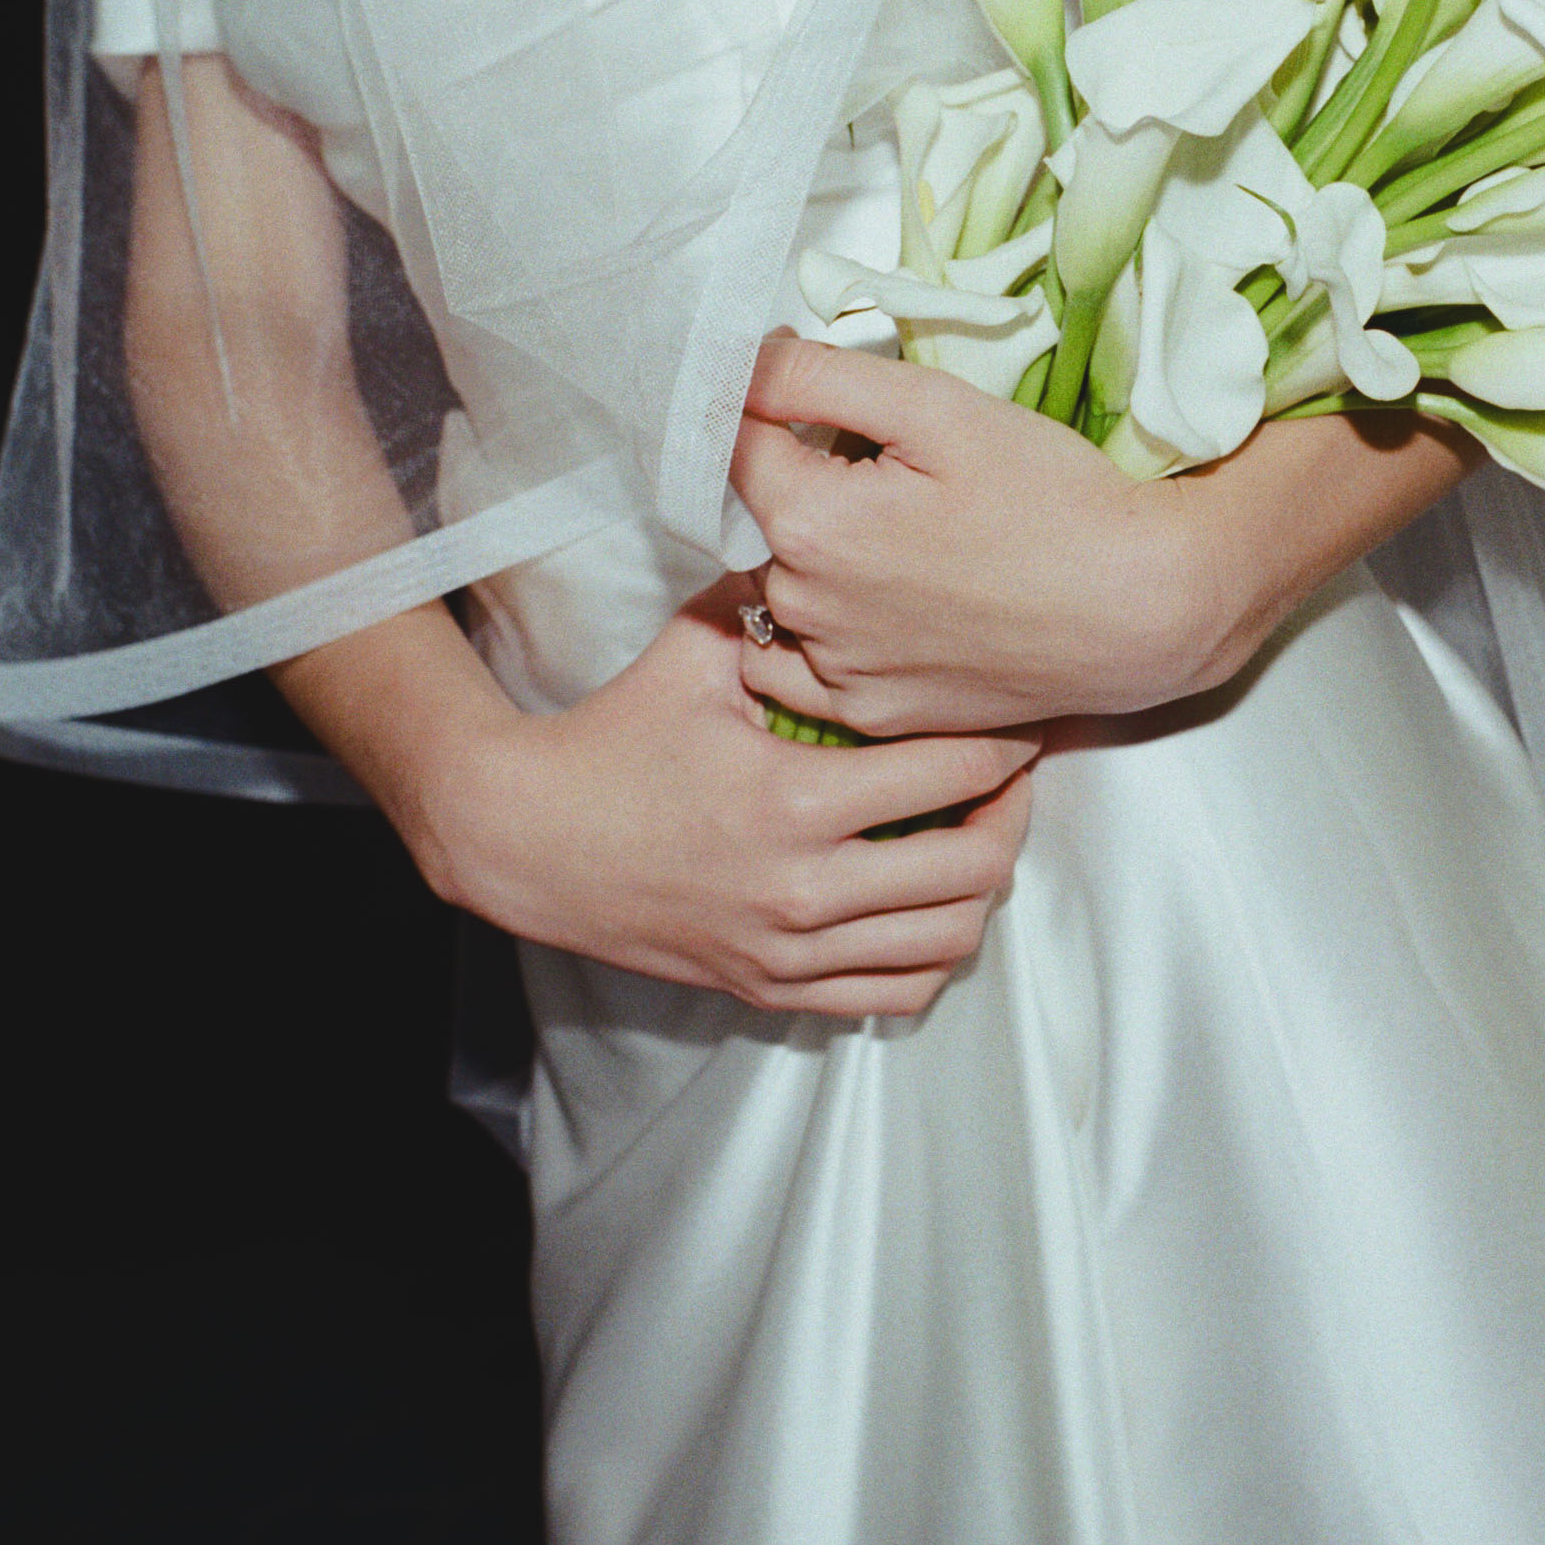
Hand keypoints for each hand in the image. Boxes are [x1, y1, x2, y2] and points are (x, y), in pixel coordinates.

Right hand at [415, 594, 1044, 1019]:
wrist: (524, 838)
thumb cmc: (612, 737)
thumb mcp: (694, 652)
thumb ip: (775, 599)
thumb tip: (840, 549)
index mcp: (795, 798)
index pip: (953, 772)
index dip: (1007, 742)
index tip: (1020, 718)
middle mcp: (802, 888)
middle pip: (974, 869)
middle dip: (1014, 816)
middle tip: (1013, 778)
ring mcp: (788, 950)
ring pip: (947, 943)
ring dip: (982, 889)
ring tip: (980, 839)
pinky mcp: (770, 987)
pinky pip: (894, 995)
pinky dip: (932, 954)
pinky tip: (929, 904)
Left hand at [736, 335, 1223, 735]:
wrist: (1140, 608)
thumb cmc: (1050, 497)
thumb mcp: (935, 407)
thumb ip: (816, 377)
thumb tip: (737, 364)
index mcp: (805, 521)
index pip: (730, 443)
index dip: (770, 409)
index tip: (819, 401)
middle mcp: (801, 606)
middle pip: (756, 522)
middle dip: (799, 487)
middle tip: (892, 476)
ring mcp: (836, 671)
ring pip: (779, 594)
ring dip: (810, 563)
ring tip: (901, 545)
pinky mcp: (874, 713)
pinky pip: (811, 669)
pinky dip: (830, 635)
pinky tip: (895, 608)